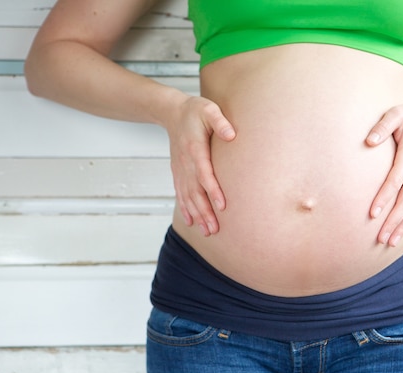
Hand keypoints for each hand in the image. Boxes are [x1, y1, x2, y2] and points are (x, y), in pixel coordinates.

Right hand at [165, 95, 234, 235]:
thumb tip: (231, 135)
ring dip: (197, 214)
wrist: (171, 113)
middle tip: (215, 229)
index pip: (204, 173)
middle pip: (195, 191)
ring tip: (207, 231)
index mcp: (194, 148)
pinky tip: (191, 222)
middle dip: (205, 211)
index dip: (213, 190)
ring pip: (188, 196)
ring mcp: (180, 169)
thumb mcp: (208, 109)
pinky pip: (181, 193)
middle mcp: (185, 162)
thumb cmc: (194, 111)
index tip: (222, 205)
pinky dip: (185, 208)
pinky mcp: (178, 172)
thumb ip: (219, 121)